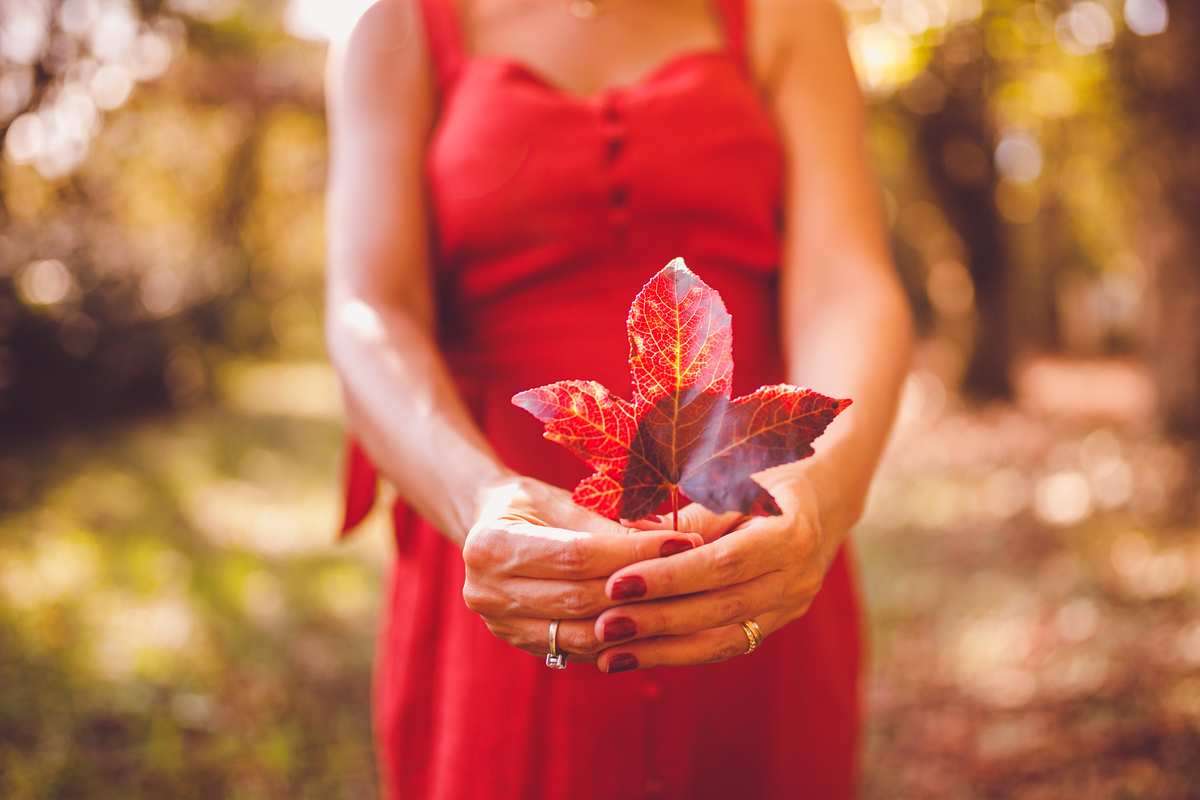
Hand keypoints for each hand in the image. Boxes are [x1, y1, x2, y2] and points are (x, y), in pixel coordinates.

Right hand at [461, 476, 703, 661]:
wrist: (488, 529)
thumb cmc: (531, 503)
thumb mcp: (564, 501)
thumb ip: (609, 525)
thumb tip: (669, 538)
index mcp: (489, 544)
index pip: (576, 555)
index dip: (633, 552)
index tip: (682, 542)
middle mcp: (485, 591)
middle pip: (580, 598)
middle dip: (642, 586)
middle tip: (694, 571)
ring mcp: (500, 625)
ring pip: (584, 632)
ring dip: (638, 620)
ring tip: (682, 600)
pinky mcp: (521, 644)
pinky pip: (580, 648)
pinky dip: (620, 638)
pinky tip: (655, 622)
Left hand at [591, 470, 839, 671]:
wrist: (824, 497)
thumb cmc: (767, 476)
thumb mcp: (733, 482)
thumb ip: (687, 515)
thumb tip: (626, 530)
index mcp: (789, 534)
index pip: (721, 564)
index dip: (669, 578)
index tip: (617, 584)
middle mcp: (797, 578)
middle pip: (719, 608)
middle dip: (658, 621)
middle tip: (604, 626)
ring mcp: (790, 607)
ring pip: (722, 639)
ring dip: (662, 651)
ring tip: (609, 658)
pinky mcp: (776, 624)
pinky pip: (726, 645)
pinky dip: (680, 653)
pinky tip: (637, 657)